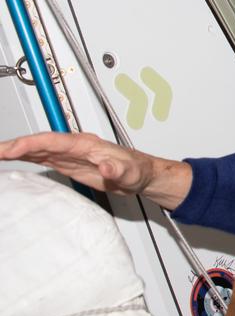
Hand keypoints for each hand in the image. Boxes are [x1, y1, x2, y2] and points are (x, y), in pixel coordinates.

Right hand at [0, 131, 191, 207]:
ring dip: (15, 150)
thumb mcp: (129, 172)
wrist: (140, 175)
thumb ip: (117, 169)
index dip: (31, 143)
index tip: (12, 149)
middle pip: (39, 141)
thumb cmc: (136, 170)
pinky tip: (10, 158)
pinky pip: (40, 157)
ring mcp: (69, 154)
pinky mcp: (67, 162)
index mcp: (86, 144)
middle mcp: (75, 145)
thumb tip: (107, 166)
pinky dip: (23, 156)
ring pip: (36, 148)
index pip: (53, 140)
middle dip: (14, 145)